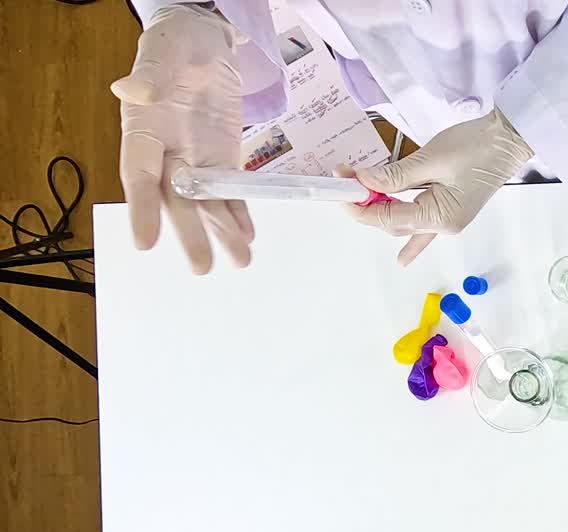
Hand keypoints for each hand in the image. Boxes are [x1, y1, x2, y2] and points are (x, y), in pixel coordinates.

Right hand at [113, 4, 252, 273]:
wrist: (206, 40)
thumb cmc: (177, 44)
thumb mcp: (165, 52)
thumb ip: (151, 75)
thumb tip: (131, 90)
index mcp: (142, 130)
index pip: (138, 173)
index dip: (140, 207)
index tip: (144, 242)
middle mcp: (166, 153)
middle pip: (175, 199)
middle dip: (189, 233)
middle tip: (200, 267)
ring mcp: (195, 159)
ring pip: (206, 203)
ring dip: (222, 232)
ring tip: (239, 260)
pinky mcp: (222, 158)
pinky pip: (230, 192)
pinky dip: (240, 215)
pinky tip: (248, 237)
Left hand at [344, 109, 532, 265]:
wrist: (509, 140)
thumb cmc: (477, 147)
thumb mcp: (430, 159)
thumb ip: (395, 175)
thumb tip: (363, 181)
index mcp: (439, 217)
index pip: (388, 217)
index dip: (361, 204)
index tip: (342, 184)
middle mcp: (443, 225)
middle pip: (393, 222)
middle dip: (368, 205)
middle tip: (347, 180)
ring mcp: (448, 220)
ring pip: (405, 224)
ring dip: (383, 213)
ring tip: (361, 198)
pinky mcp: (450, 210)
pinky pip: (425, 229)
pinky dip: (412, 241)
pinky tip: (402, 259)